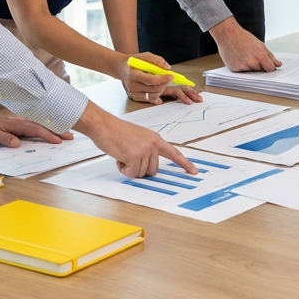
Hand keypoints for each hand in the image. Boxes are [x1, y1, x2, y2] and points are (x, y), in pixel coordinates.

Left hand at [0, 110, 72, 147]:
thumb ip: (3, 138)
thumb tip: (16, 143)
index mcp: (16, 123)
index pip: (35, 129)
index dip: (47, 135)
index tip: (58, 140)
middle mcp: (22, 120)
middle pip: (43, 125)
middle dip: (57, 130)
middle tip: (71, 136)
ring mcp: (22, 121)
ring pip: (42, 124)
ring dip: (55, 128)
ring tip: (67, 133)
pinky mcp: (21, 123)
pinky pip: (37, 125)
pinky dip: (47, 127)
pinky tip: (54, 130)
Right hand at [75, 104, 197, 177]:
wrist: (104, 125)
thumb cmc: (117, 132)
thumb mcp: (138, 137)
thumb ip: (147, 149)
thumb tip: (149, 168)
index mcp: (155, 139)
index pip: (174, 153)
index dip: (184, 164)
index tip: (194, 172)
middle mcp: (153, 144)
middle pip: (153, 170)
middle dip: (140, 169)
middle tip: (129, 158)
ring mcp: (145, 150)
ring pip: (141, 173)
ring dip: (130, 168)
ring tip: (122, 154)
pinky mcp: (135, 156)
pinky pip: (131, 173)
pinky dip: (123, 169)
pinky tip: (119, 157)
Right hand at [119, 52, 195, 104]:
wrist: (121, 68)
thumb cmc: (133, 61)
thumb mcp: (144, 56)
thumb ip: (156, 60)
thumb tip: (167, 68)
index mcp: (132, 74)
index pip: (150, 80)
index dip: (162, 79)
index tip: (170, 76)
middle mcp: (131, 85)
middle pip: (153, 89)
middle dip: (164, 84)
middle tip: (169, 78)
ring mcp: (132, 92)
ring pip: (152, 95)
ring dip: (161, 89)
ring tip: (163, 82)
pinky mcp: (134, 97)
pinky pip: (149, 99)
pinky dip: (157, 95)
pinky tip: (160, 90)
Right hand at [210, 17, 280, 71]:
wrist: (227, 34)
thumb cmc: (243, 38)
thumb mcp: (260, 45)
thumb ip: (270, 56)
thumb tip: (278, 64)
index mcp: (260, 56)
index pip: (270, 69)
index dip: (270, 66)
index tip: (268, 65)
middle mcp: (252, 63)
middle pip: (260, 71)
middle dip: (259, 65)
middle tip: (252, 55)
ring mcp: (243, 67)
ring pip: (251, 72)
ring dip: (250, 66)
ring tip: (244, 55)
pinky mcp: (234, 69)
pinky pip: (241, 72)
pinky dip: (241, 67)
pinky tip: (238, 58)